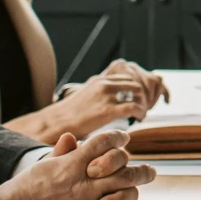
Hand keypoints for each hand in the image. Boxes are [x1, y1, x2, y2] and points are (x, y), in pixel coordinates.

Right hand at [0, 129, 155, 199]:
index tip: (125, 139)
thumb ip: (60, 154)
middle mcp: (84, 182)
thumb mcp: (40, 167)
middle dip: (141, 170)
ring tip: (135, 196)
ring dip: (133, 196)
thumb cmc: (20, 193)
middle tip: (150, 172)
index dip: (118, 138)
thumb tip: (72, 138)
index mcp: (72, 164)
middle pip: (125, 171)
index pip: (104, 142)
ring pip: (125, 197)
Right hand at [33, 61, 166, 139]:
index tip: (139, 99)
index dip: (138, 88)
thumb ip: (102, 93)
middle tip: (143, 108)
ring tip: (141, 114)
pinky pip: (134, 107)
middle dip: (144, 95)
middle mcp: (105, 83)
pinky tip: (138, 119)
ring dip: (144, 103)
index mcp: (101, 79)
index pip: (129, 76)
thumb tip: (117, 97)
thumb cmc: (71, 114)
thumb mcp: (87, 95)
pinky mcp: (107, 110)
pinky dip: (141, 112)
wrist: (56, 123)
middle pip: (137, 83)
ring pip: (138, 93)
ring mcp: (106, 95)